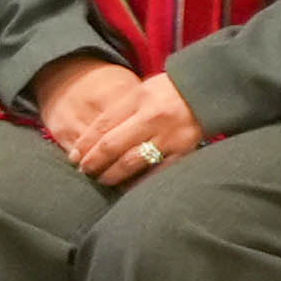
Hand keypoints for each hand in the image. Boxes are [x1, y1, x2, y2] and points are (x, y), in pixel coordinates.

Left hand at [30, 55, 200, 188]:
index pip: (103, 125)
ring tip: (101, 179)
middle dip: (93, 161)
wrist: (206, 93)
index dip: (85, 143)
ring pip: (131, 163)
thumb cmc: (168, 91)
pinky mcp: (183, 154)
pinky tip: (126, 188)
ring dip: (111, 174)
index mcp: (139, 100)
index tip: (74, 156)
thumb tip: (91, 138)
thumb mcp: (141, 91)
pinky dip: (139, 183)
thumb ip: (120, 111)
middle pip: (113, 145)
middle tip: (83, 170)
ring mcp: (168, 138)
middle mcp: (152, 119)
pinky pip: (156, 173)